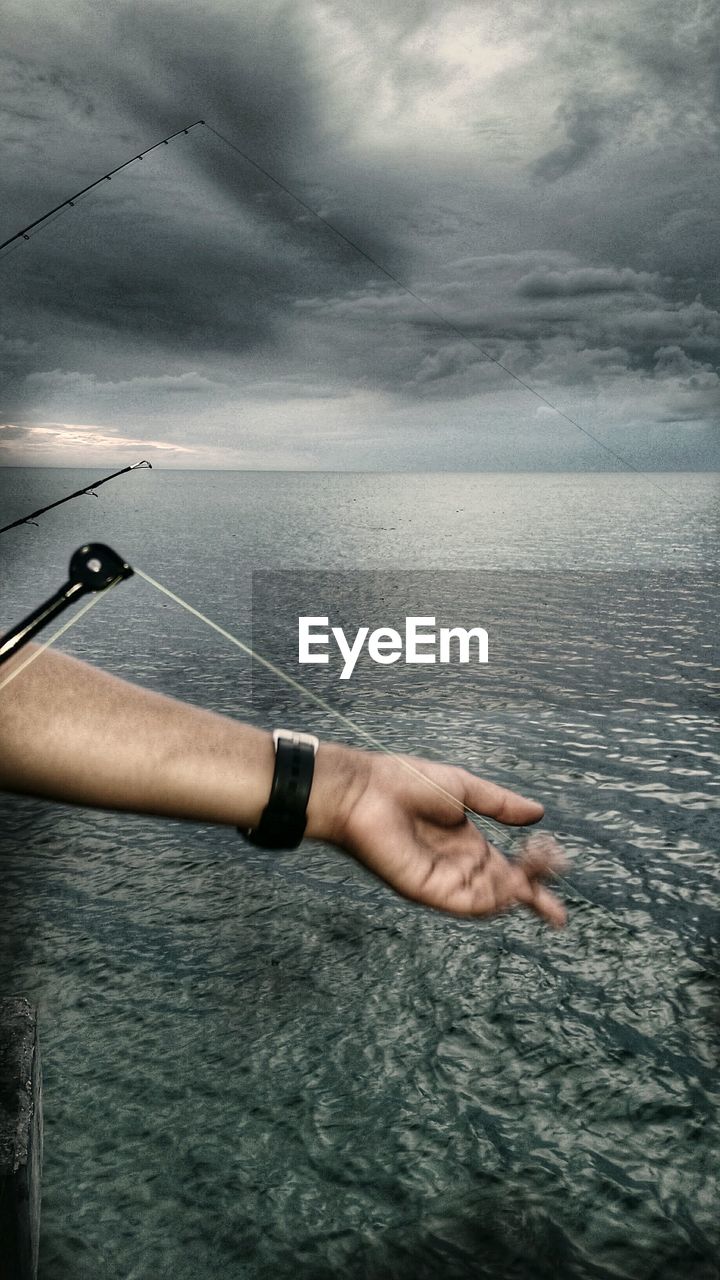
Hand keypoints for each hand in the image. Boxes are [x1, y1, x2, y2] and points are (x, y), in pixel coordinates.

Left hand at [309, 747, 566, 926]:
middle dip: (536, 884)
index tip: (561, 864)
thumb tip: (539, 813)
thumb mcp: (463, 788)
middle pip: (506, 889)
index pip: (509, 868)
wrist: (364, 789)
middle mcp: (458, 867)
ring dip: (520, 889)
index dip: (537, 872)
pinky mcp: (428, 890)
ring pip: (493, 900)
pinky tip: (512, 882)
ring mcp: (444, 881)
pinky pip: (468, 904)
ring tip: (539, 862)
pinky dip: (495, 899)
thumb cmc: (404, 782)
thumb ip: (500, 804)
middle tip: (557, 868)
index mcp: (466, 844)